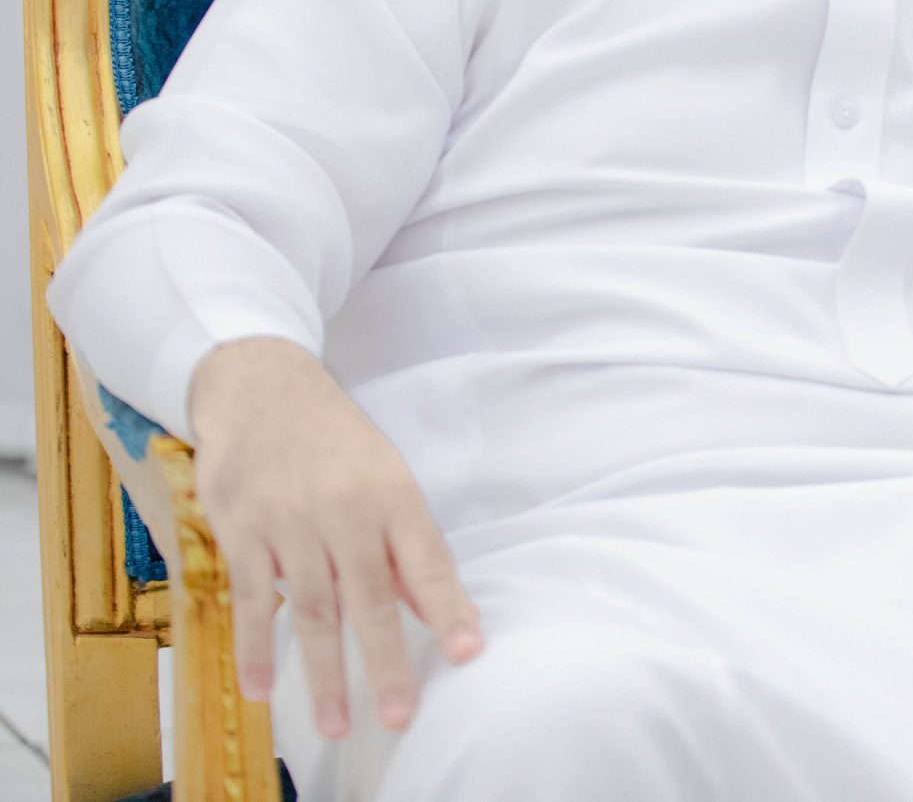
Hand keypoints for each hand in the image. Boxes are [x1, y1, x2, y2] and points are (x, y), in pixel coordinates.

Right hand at [188, 338, 481, 738]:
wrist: (263, 390)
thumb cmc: (335, 442)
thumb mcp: (385, 478)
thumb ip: (403, 546)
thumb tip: (434, 608)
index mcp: (393, 496)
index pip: (428, 562)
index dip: (448, 609)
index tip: (468, 652)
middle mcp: (346, 512)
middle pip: (370, 598)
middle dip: (386, 661)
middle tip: (400, 715)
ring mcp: (291, 523)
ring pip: (313, 609)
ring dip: (324, 673)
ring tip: (338, 724)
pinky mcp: (242, 532)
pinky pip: (251, 599)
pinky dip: (257, 646)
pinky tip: (264, 688)